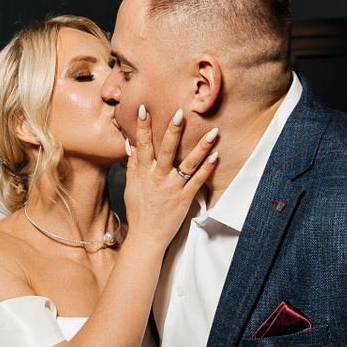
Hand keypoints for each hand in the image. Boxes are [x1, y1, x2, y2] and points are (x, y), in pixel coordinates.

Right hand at [122, 106, 218, 249]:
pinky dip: (207, 168)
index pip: (142, 146)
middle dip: (172, 131)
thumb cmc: (139, 212)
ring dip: (201, 147)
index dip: (143, 127)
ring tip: (213, 132)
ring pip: (188, 164)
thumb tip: (130, 145)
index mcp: (143, 174)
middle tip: (180, 113)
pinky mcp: (185, 199)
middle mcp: (158, 179)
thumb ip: (133, 165)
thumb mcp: (131, 188)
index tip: (144, 109)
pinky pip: (198, 181)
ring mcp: (173, 189)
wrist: (147, 238)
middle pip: (166, 151)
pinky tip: (215, 156)